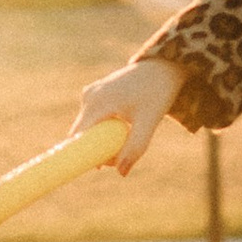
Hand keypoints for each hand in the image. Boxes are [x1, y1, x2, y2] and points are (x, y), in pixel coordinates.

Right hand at [75, 57, 178, 176]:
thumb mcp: (148, 122)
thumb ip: (135, 148)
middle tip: (121, 155)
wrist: (162, 68)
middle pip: (82, 134)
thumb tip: (121, 173)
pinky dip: (103, 128)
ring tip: (128, 135)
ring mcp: (89, 93)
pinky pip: (92, 119)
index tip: (97, 168)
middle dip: (97, 149)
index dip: (84, 155)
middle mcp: (89, 97)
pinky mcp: (94, 93)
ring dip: (102, 139)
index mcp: (98, 103)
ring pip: (87, 128)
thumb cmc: (157, 94)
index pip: (79, 137)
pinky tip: (123, 124)